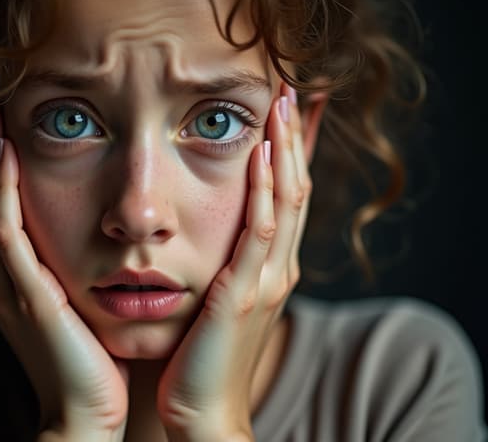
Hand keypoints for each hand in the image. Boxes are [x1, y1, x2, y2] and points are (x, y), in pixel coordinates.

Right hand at [0, 106, 128, 440]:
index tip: (0, 126)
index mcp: (10, 280)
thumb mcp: (72, 307)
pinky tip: (7, 157)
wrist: (85, 415)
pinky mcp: (24, 294)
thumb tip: (89, 236)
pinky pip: (4, 232)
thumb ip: (66, 272)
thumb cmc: (88, 361)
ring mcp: (6, 285)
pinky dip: (1, 191)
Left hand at [156, 84, 309, 441]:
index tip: (282, 105)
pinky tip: (260, 154)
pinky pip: (259, 231)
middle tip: (290, 85)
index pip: (285, 193)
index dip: (288, 147)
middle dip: (293, 135)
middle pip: (293, 186)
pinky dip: (263, 190)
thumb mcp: (217, 297)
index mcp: (269, 265)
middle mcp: (278, 266)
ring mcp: (268, 278)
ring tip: (281, 101)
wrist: (202, 411)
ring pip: (285, 200)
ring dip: (284, 148)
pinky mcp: (247, 292)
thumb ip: (222, 260)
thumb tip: (207, 228)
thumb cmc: (201, 355)